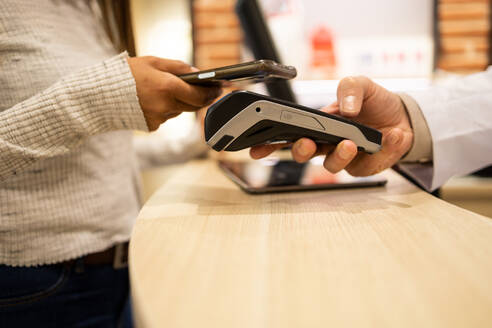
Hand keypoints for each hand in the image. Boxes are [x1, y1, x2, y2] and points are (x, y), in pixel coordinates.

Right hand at [127, 56, 221, 130]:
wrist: (100, 95)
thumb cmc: (125, 74)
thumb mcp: (153, 62)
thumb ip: (178, 67)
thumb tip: (199, 73)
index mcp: (168, 87)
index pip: (199, 94)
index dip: (212, 92)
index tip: (219, 89)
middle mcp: (166, 106)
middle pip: (194, 106)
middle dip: (202, 98)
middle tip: (210, 91)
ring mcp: (159, 118)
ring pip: (179, 110)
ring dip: (181, 102)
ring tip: (172, 90)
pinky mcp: (152, 126)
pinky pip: (166, 116)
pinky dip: (166, 108)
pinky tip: (155, 100)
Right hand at [250, 76, 413, 175]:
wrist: (403, 116)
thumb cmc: (374, 102)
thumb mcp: (360, 84)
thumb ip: (349, 87)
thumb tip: (346, 109)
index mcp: (318, 125)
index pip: (288, 136)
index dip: (270, 144)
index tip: (256, 149)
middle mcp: (327, 144)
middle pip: (305, 155)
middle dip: (302, 151)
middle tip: (307, 143)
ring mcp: (345, 158)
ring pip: (333, 166)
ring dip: (340, 155)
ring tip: (352, 142)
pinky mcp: (366, 167)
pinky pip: (370, 166)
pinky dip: (384, 150)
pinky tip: (394, 136)